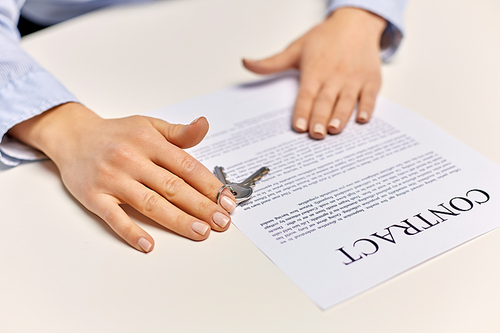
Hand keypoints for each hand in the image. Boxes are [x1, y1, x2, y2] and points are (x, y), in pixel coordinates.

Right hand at [8, 103, 236, 251]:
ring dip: (177, 220)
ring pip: (150, 203)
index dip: (209, 185)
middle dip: (201, 206)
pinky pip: (114, 217)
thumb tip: (204, 126)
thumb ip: (179, 133)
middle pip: (173, 187)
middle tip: (221, 222)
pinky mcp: (94, 196)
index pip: (186, 166)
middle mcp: (132, 159)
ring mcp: (112, 179)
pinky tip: (149, 244)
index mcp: (149, 142)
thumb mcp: (149, 125)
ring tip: (200, 232)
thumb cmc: (117, 134)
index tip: (227, 201)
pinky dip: (131, 231)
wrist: (73, 136)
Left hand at [243, 7, 386, 138]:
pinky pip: (370, 96)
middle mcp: (334, 75)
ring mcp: (354, 78)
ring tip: (335, 129)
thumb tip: (246, 63)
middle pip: (326, 101)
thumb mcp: (296, 49)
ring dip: (342, 116)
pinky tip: (363, 119)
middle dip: (320, 118)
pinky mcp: (371, 79)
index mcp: (315, 70)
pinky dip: (367, 107)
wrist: (356, 22)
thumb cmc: (325, 38)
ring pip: (347, 100)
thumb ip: (271, 63)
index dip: (302, 111)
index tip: (298, 127)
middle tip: (316, 134)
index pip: (306, 95)